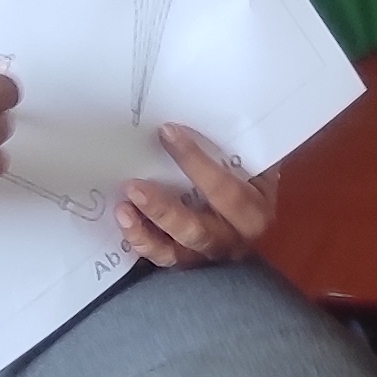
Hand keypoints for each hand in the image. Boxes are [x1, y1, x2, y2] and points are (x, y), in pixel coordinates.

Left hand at [116, 123, 277, 267]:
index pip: (225, 189)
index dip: (195, 162)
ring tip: (122, 209)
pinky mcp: (186, 263)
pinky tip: (126, 222)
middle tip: (134, 185)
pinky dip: (141, 242)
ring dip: (146, 232)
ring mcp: (207, 254)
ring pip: (175, 251)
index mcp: (254, 211)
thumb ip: (236, 152)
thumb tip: (204, 112)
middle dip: (163, 209)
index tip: (167, 133)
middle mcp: (232, 238)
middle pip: (197, 229)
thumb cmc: (249, 187)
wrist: (248, 225)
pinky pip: (161, 258)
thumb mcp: (254, 170)